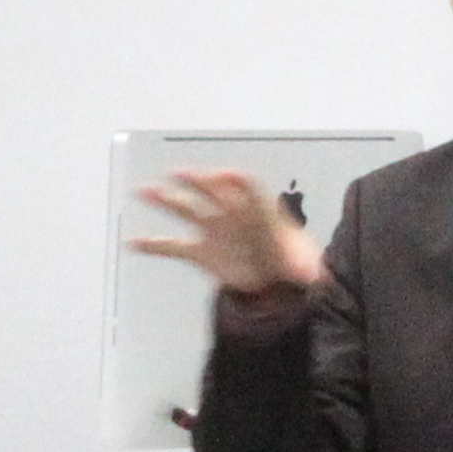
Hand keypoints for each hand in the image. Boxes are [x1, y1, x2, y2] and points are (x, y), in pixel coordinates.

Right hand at [130, 168, 325, 301]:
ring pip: (186, 210)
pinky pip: (173, 246)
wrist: (278, 278)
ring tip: (144, 191)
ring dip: (165, 200)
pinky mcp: (201, 252)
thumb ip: (310, 267)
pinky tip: (134, 242)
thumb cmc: (292, 263)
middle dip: (196, 182)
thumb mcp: (307, 263)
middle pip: (211, 192)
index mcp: (259, 211)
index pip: (247, 188)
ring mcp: (214, 231)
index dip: (237, 181)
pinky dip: (153, 244)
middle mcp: (232, 215)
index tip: (227, 175)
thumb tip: (318, 276)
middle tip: (178, 173)